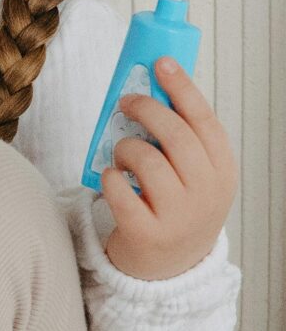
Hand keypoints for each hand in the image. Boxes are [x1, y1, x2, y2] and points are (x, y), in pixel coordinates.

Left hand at [99, 59, 236, 281]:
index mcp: (222, 170)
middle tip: (126, 102)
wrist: (171, 268)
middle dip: (146, 109)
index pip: (205, 120)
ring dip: (124, 148)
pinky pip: (119, 189)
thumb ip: (180, 141)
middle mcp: (207, 191)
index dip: (182, 88)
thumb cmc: (176, 207)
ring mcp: (179, 215)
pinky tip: (113, 179)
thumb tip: (149, 90)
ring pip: (145, 159)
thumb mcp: (194, 175)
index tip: (161, 62)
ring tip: (122, 155)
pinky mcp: (146, 233)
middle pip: (175, 134)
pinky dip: (109, 177)